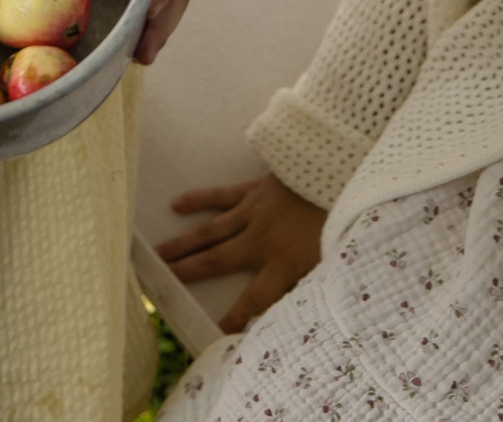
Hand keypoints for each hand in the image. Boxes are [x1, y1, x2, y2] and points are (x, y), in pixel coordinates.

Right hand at [156, 173, 327, 331]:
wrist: (342, 169)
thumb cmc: (344, 217)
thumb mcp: (335, 259)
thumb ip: (315, 284)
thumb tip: (304, 312)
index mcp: (283, 262)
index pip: (255, 300)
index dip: (236, 318)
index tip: (217, 334)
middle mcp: (260, 240)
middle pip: (216, 261)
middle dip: (187, 274)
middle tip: (158, 283)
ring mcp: (254, 212)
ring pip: (211, 231)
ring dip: (182, 243)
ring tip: (157, 253)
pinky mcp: (255, 189)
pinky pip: (221, 196)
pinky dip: (198, 199)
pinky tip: (176, 204)